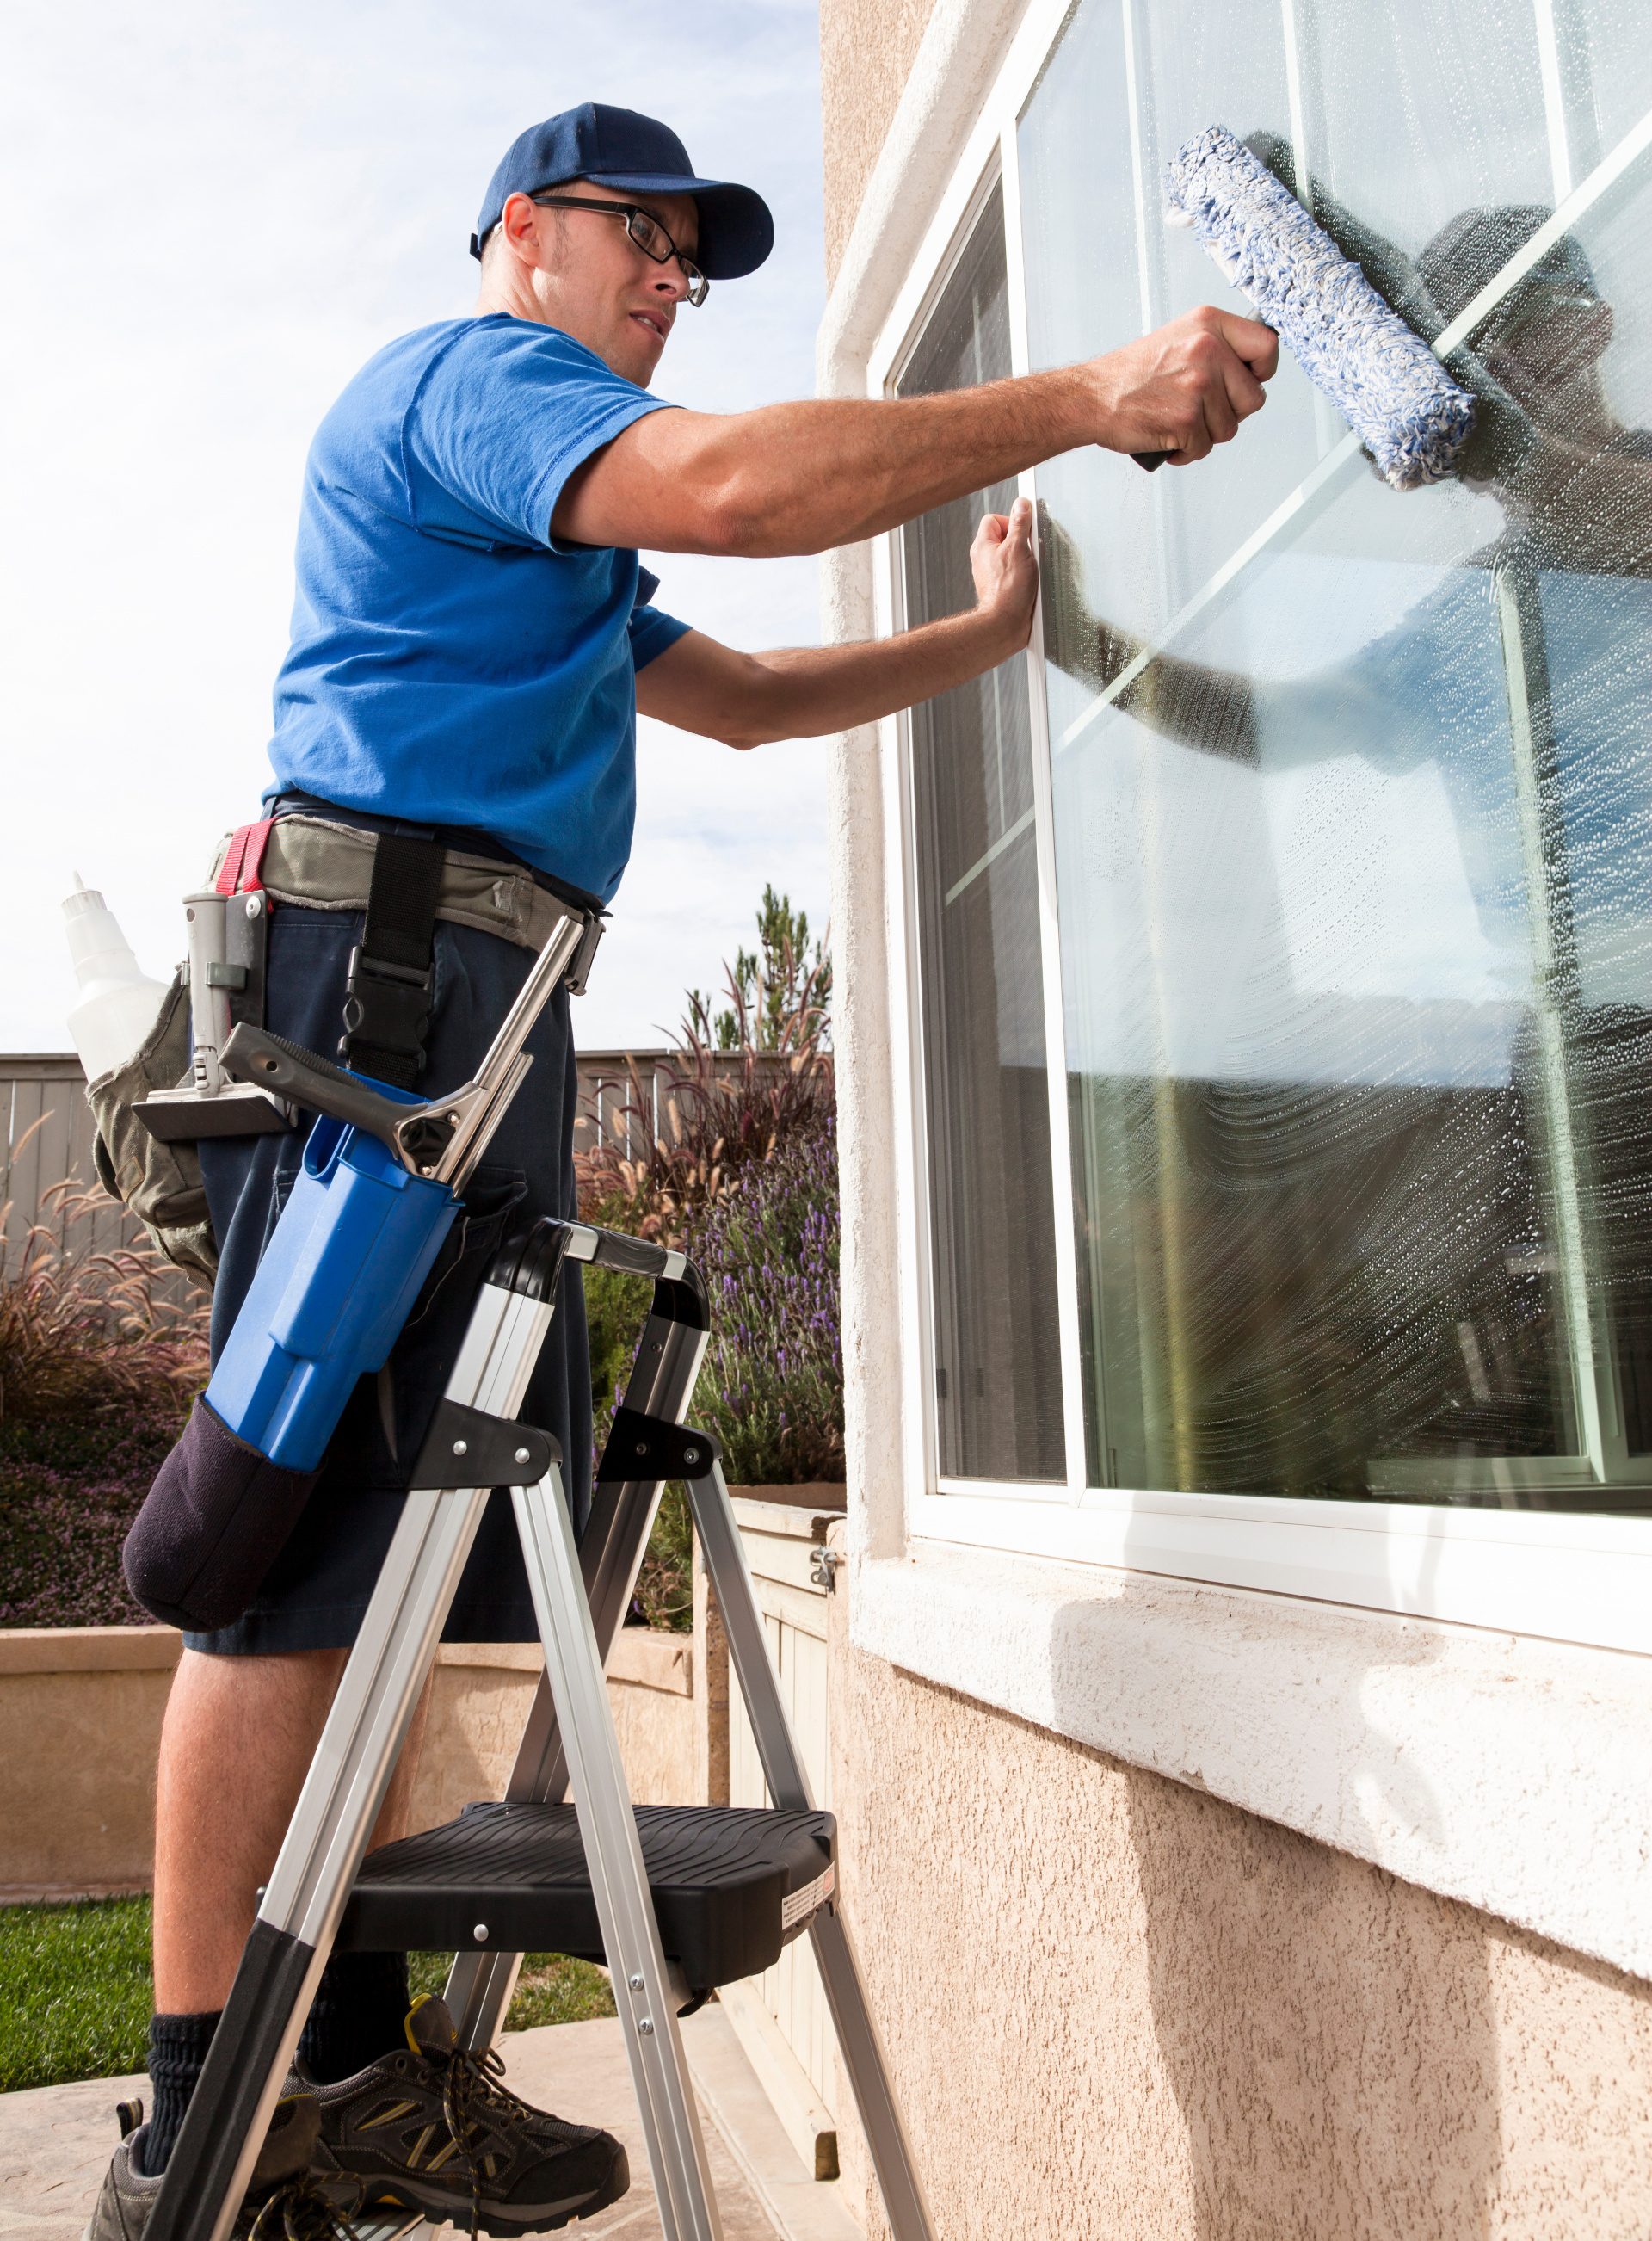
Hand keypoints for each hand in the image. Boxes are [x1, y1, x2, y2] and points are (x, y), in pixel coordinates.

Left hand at [970, 494, 1038, 652]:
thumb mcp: (1018, 548)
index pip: (993, 519)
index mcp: (982, 546)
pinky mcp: (1001, 588)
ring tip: (1029, 569)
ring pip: (1010, 556)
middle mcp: (983, 560)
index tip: (1023, 530)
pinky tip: (1029, 582)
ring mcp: (991, 575)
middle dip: (1019, 541)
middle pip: (1003, 537)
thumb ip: (1020, 524)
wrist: (1006, 624)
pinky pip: (1013, 572)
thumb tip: (1021, 504)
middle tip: (1028, 551)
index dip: (1011, 520)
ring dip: (1023, 559)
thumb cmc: (1009, 590)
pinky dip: (1023, 574)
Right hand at [1091, 306, 1278, 462]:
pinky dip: (1186, 451)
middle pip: (1253, 397)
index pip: (1267, 345)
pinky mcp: (1187, 419)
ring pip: (1230, 428)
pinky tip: (1168, 436)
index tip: (1249, 380)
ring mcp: (1199, 385)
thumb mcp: (1179, 338)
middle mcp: (1208, 349)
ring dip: (1205, 434)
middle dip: (1230, 413)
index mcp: (1209, 324)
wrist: (1093, 397)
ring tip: (1178, 420)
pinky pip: (1204, 448)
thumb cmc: (1130, 374)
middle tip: (1202, 410)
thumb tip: (1250, 371)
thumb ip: (1216, 348)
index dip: (1263, 371)